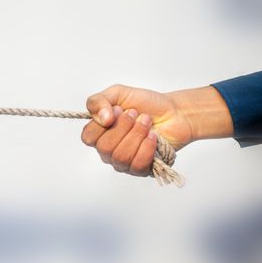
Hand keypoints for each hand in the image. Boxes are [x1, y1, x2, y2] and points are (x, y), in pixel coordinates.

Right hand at [81, 84, 232, 175]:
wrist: (173, 112)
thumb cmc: (145, 104)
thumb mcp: (117, 93)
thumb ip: (99, 101)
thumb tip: (102, 118)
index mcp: (99, 133)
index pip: (88, 137)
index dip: (101, 125)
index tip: (119, 109)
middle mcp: (107, 150)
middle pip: (104, 148)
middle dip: (124, 127)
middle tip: (136, 114)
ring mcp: (122, 162)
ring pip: (121, 157)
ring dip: (137, 135)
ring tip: (147, 122)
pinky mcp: (139, 169)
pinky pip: (137, 165)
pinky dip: (147, 147)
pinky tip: (153, 136)